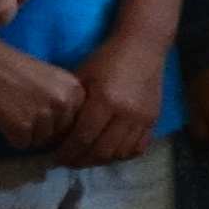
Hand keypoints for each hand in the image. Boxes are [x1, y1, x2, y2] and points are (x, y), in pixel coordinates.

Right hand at [0, 23, 79, 150]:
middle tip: (20, 108)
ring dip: (25, 132)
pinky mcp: (21, 127)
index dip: (56, 122)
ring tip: (10, 109)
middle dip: (41, 129)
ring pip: (39, 141)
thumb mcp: (51, 80)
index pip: (75, 123)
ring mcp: (44, 116)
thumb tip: (67, 133)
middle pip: (58, 135)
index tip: (39, 110)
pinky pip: (20, 145)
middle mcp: (64, 103)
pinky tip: (2, 115)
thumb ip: (62, 101)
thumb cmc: (10, 67)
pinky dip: (9, 135)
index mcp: (75, 90)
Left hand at [56, 33, 171, 166]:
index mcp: (105, 101)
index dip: (67, 152)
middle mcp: (126, 114)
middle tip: (67, 162)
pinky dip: (122, 155)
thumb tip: (57, 132)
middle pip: (101, 151)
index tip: (54, 158)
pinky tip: (110, 152)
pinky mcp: (153, 119)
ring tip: (87, 158)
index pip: (82, 138)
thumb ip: (72, 105)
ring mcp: (142, 119)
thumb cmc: (106, 59)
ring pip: (119, 153)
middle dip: (81, 160)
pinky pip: (138, 148)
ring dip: (100, 160)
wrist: (143, 47)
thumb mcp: (81, 77)